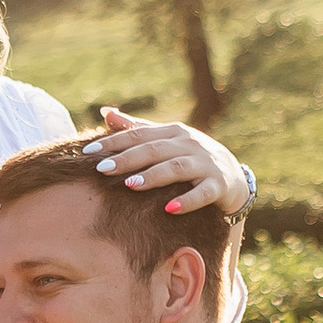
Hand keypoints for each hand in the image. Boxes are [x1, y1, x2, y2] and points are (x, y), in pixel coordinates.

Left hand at [90, 105, 249, 214]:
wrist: (233, 177)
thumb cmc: (190, 158)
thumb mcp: (166, 141)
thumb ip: (137, 128)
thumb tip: (105, 112)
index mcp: (173, 132)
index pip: (138, 135)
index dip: (113, 142)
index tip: (88, 153)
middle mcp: (189, 144)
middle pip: (154, 150)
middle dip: (127, 159)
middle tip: (102, 169)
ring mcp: (205, 163)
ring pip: (176, 168)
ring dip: (153, 176)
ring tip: (131, 185)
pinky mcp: (219, 185)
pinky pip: (202, 193)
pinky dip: (187, 200)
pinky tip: (170, 210)